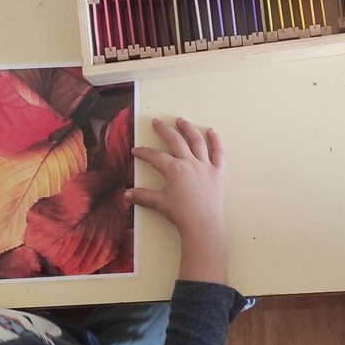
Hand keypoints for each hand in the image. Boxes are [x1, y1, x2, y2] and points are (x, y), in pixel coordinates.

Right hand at [127, 117, 226, 283]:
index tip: (136, 151)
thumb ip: (142, 196)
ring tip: (181, 120)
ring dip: (188, 128)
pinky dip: (216, 140)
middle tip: (157, 122)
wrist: (203, 224)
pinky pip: (219, 152)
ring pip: (197, 141)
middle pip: (175, 141)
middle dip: (164, 130)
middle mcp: (190, 162)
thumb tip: (125, 195)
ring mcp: (205, 165)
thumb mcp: (159, 203)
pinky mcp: (218, 171)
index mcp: (174, 169)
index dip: (144, 153)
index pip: (155, 156)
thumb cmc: (181, 213)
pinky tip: (212, 131)